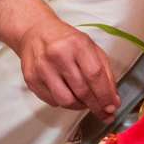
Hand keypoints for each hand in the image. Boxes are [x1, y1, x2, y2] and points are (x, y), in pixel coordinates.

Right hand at [0, 0, 117, 114]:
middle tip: (103, 111)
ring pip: (66, 101)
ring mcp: (42, 68)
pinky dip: (64, 102)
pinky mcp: (31, 79)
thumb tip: (112, 100)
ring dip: (80, 106)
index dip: (105, 95)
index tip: (111, 107)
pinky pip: (53, 101)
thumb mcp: (90, 47)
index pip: (95, 75)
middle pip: (82, 91)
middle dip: (96, 106)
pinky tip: (68, 94)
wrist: (35, 32)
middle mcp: (58, 55)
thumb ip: (105, 72)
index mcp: (77, 44)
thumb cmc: (65, 40)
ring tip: (85, 102)